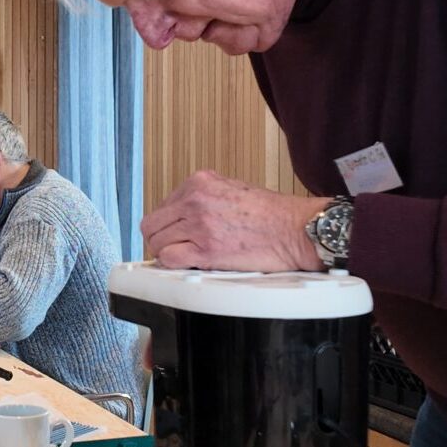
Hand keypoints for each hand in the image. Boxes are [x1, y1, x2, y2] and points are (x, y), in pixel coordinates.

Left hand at [141, 170, 327, 271]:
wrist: (294, 229)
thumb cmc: (271, 213)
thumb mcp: (231, 188)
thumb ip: (203, 196)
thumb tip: (182, 214)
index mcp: (199, 182)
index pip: (163, 206)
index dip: (169, 224)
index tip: (178, 234)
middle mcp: (194, 200)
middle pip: (152, 225)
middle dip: (161, 239)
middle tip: (175, 249)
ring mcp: (198, 225)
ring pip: (157, 243)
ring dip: (168, 253)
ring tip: (186, 257)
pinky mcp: (205, 250)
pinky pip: (169, 259)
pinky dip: (173, 265)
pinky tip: (188, 264)